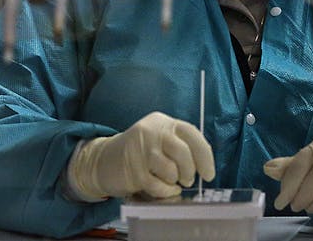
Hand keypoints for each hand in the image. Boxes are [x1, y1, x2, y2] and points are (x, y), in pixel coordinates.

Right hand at [69, 111, 214, 199]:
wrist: (104, 160)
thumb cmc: (139, 152)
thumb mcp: (159, 139)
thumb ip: (180, 146)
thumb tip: (203, 165)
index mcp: (163, 122)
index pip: (192, 134)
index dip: (204, 155)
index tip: (209, 173)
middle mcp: (152, 131)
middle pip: (183, 152)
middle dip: (190, 171)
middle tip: (188, 180)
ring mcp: (140, 150)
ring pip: (171, 170)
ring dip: (175, 182)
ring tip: (170, 181)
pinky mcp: (133, 170)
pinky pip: (158, 185)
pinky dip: (165, 191)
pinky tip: (162, 188)